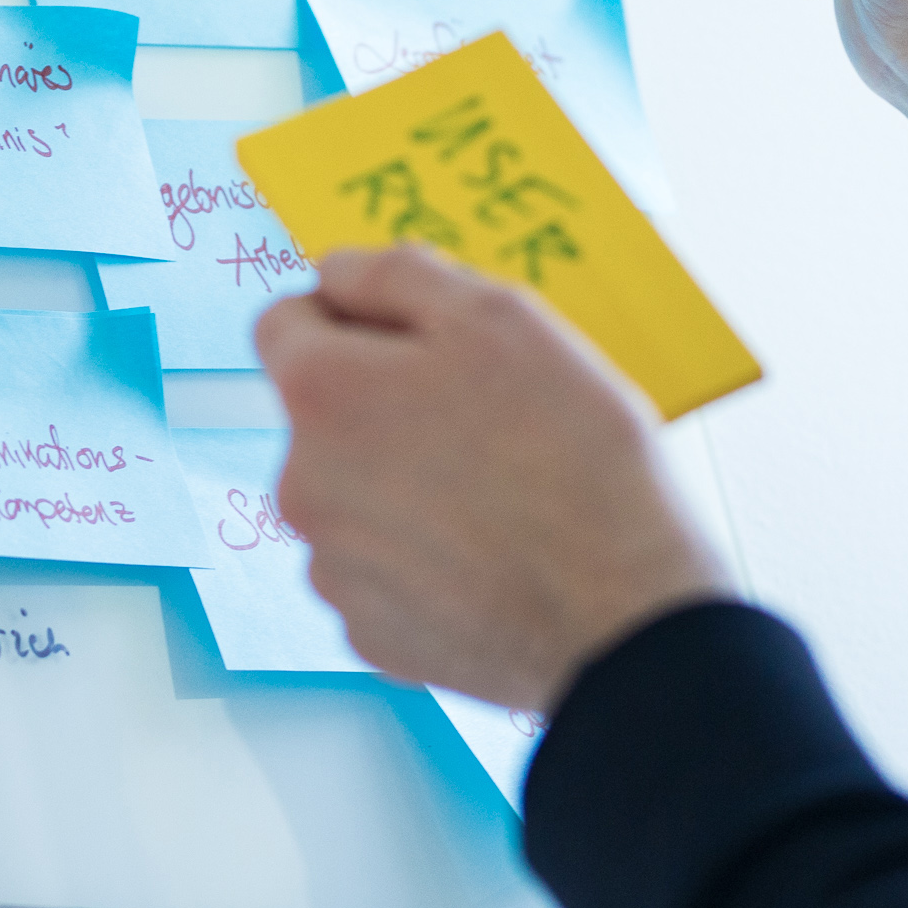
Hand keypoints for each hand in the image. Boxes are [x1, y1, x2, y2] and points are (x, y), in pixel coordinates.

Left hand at [258, 244, 731, 712]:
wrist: (623, 617)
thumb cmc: (572, 459)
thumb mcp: (501, 316)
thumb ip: (398, 276)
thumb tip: (336, 272)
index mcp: (321, 394)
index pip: (285, 324)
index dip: (351, 315)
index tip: (419, 338)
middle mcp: (301, 484)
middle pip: (324, 417)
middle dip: (386, 405)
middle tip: (487, 418)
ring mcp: (333, 569)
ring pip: (355, 496)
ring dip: (405, 483)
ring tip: (501, 495)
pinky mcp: (372, 635)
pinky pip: (384, 572)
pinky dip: (425, 558)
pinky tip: (494, 556)